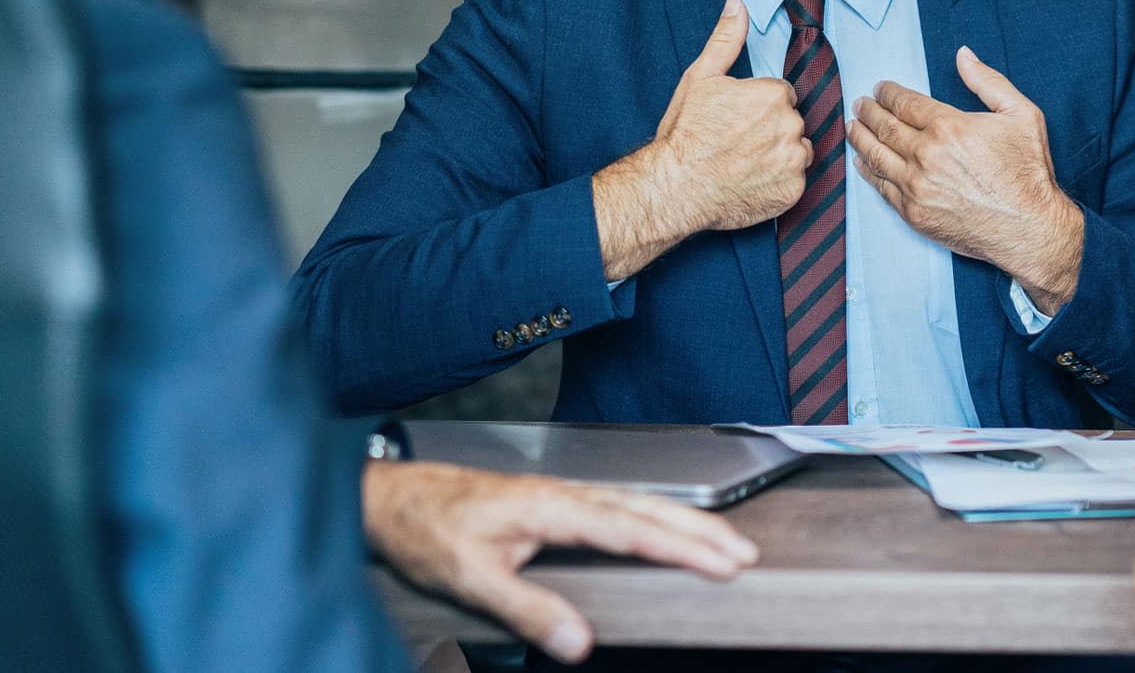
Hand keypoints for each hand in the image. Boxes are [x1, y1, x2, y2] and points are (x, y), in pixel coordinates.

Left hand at [363, 460, 758, 664]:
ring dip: (682, 520)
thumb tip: (577, 642)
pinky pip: (617, 505)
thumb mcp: (469, 578)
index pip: (628, 529)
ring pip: (635, 502)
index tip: (719, 561)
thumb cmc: (426, 529)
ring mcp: (558, 494)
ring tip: (722, 541)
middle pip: (646, 507)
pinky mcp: (551, 500)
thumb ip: (526, 608)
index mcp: (549, 507)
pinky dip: (653, 515)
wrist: (391, 497)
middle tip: (743, 553)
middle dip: (699, 529)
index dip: (678, 545)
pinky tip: (663, 527)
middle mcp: (561, 494)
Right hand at [595, 0, 810, 278]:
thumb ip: (726, 39)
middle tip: (738, 143)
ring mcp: (793, 160)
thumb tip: (737, 4)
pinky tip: (752, 182)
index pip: (781, 96)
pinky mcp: (792, 190)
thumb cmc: (685, 132)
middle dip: (771, 130)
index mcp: (773, 95)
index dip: (758, 108)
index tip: (736, 120)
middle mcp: (790, 125)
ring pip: (797, 151)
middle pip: (791, 123)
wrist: (676, 186)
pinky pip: (795, 181)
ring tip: (745, 163)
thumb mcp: (701, 77)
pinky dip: (779, 183)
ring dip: (779, 156)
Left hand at [848, 47, 1083, 313]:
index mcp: (949, 127)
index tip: (880, 89)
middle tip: (860, 104)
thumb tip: (963, 55)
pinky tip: (862, 162)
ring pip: (877, 156)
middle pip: (885, 127)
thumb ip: (988, 81)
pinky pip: (882, 187)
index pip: (905, 103)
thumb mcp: (1021, 114)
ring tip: (853, 126)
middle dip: (869, 112)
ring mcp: (916, 186)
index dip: (888, 93)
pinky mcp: (914, 213)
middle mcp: (926, 155)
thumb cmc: (1028, 172)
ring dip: (860, 138)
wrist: (1029, 229)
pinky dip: (868, 172)